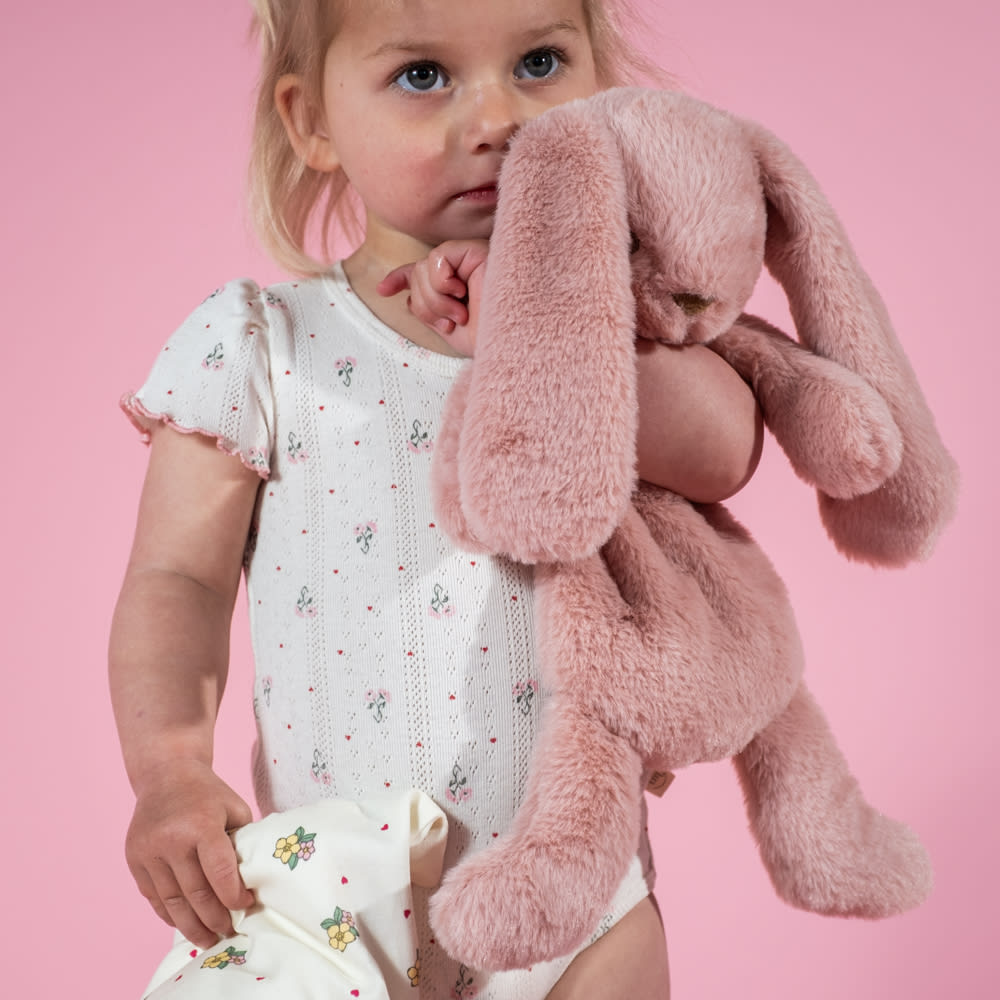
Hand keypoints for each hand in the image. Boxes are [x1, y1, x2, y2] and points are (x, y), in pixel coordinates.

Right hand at [125, 759, 254, 948]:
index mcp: (201, 824)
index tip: (246, 906)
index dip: (234, 896)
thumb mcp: (234, 807)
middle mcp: (171, 840)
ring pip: (172, 901)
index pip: (219, 872)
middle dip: (214, 919)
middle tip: (229, 932)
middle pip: (195, 893)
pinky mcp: (134, 860)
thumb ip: (242, 841)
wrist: (166, 775)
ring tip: (208, 939)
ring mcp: (148, 851)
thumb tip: (254, 879)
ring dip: (191, 926)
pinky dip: (170, 914)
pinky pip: (154, 896)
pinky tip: (185, 923)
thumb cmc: (207, 793)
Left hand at [377, 240, 487, 356]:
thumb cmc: (490, 342)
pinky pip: (439, 256)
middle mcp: (465, 270)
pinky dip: (440, 281)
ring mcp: (472, 259)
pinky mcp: (477, 250)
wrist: (511, 345)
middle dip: (425, 305)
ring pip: (425, 266)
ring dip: (434, 299)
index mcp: (460, 287)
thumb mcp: (452, 332)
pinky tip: (460, 292)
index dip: (400, 278)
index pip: (423, 273)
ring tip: (460, 315)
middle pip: (418, 274)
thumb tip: (408, 298)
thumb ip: (430, 312)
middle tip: (450, 323)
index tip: (382, 290)